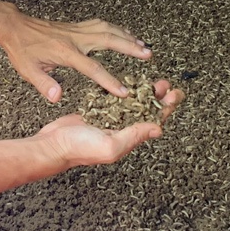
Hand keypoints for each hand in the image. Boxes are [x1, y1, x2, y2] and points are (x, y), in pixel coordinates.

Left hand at [0, 10, 151, 101]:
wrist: (15, 27)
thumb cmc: (21, 50)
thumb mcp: (28, 70)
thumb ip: (44, 84)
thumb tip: (57, 98)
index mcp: (65, 52)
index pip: (92, 68)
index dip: (109, 81)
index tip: (124, 92)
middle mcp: (75, 38)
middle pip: (108, 40)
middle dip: (129, 48)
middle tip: (148, 55)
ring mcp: (77, 30)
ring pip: (107, 29)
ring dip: (127, 36)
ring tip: (143, 46)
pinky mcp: (76, 26)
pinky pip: (101, 25)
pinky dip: (116, 29)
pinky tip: (125, 34)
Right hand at [36, 80, 184, 166]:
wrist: (52, 144)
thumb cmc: (79, 149)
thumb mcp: (111, 144)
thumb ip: (134, 135)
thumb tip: (158, 128)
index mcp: (128, 138)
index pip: (154, 121)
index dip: (166, 107)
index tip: (176, 94)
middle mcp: (121, 130)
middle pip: (146, 111)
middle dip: (158, 97)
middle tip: (166, 83)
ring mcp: (109, 120)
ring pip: (132, 104)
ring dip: (143, 93)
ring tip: (153, 82)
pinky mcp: (96, 112)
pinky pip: (114, 100)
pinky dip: (123, 92)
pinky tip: (128, 84)